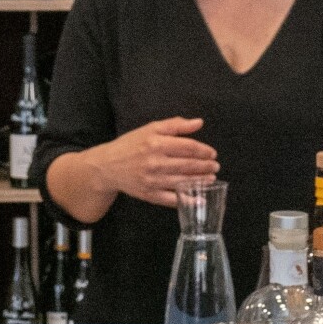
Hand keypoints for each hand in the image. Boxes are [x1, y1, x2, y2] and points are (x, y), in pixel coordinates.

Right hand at [86, 117, 218, 207]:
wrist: (107, 166)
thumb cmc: (130, 145)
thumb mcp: (151, 128)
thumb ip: (176, 125)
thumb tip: (199, 122)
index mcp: (156, 143)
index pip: (188, 147)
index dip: (204, 151)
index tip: (212, 153)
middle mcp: (155, 162)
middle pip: (188, 165)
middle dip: (205, 167)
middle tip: (215, 166)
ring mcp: (152, 181)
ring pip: (183, 182)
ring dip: (200, 182)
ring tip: (211, 179)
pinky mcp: (149, 195)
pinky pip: (172, 199)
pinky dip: (187, 201)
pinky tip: (199, 199)